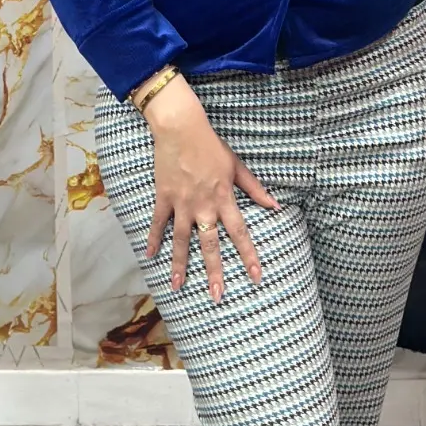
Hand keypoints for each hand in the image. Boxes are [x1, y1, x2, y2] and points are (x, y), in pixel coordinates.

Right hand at [142, 75, 278, 300]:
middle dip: (215, 272)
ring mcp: (181, 204)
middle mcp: (203, 206)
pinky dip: (154, 240)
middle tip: (217, 296)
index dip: (249, 256)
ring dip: (180, 265)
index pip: (240, 233)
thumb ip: (255, 189)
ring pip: (181, 241)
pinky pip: (158, 223)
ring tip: (178, 287)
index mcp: (224, 198)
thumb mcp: (237, 166)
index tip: (257, 276)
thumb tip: (275, 206)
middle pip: (210, 245)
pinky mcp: (164, 198)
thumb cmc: (211, 146)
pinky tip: (151, 257)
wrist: (181, 128)